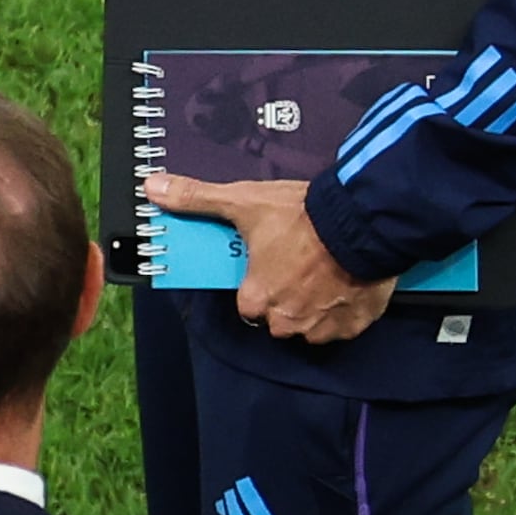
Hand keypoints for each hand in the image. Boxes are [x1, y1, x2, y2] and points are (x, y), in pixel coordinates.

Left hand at [143, 174, 397, 344]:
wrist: (362, 221)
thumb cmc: (302, 215)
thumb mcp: (243, 202)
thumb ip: (197, 198)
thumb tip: (152, 187)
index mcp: (254, 298)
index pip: (248, 304)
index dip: (259, 285)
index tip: (272, 266)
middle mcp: (284, 320)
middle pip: (279, 319)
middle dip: (287, 299)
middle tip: (302, 267)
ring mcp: (321, 326)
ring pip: (311, 327)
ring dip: (316, 308)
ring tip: (326, 275)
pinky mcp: (354, 325)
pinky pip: (344, 327)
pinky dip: (345, 312)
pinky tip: (347, 286)